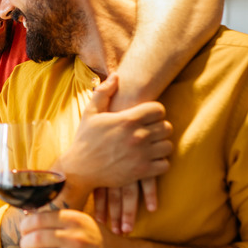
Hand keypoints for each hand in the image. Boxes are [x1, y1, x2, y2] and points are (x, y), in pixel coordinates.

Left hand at [19, 209, 121, 247]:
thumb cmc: (93, 237)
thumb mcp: (79, 220)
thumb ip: (56, 219)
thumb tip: (28, 221)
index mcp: (73, 219)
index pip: (38, 220)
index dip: (25, 225)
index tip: (24, 230)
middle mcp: (75, 237)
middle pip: (36, 239)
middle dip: (26, 243)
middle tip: (27, 245)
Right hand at [60, 74, 172, 191]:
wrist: (79, 170)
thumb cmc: (85, 140)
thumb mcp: (90, 113)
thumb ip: (104, 92)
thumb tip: (116, 75)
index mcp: (128, 119)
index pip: (159, 109)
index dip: (154, 112)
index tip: (146, 118)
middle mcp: (138, 136)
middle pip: (167, 127)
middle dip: (158, 128)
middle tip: (148, 132)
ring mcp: (142, 155)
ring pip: (167, 145)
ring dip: (160, 146)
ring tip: (149, 146)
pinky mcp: (142, 171)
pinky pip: (165, 164)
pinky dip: (159, 163)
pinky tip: (148, 160)